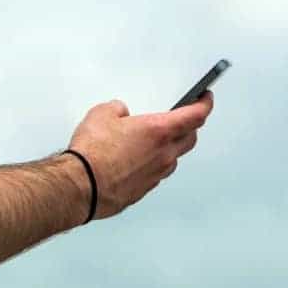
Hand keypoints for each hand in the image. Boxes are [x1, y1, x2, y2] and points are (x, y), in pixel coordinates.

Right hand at [67, 91, 212, 220]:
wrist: (82, 186)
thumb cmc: (93, 153)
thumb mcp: (102, 114)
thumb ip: (117, 109)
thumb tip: (119, 113)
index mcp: (159, 131)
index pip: (195, 115)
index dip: (204, 104)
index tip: (205, 98)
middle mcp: (163, 154)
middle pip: (190, 138)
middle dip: (190, 126)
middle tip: (184, 118)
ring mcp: (156, 174)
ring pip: (173, 158)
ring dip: (170, 147)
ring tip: (152, 140)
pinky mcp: (144, 189)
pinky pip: (157, 173)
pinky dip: (153, 163)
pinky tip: (136, 159)